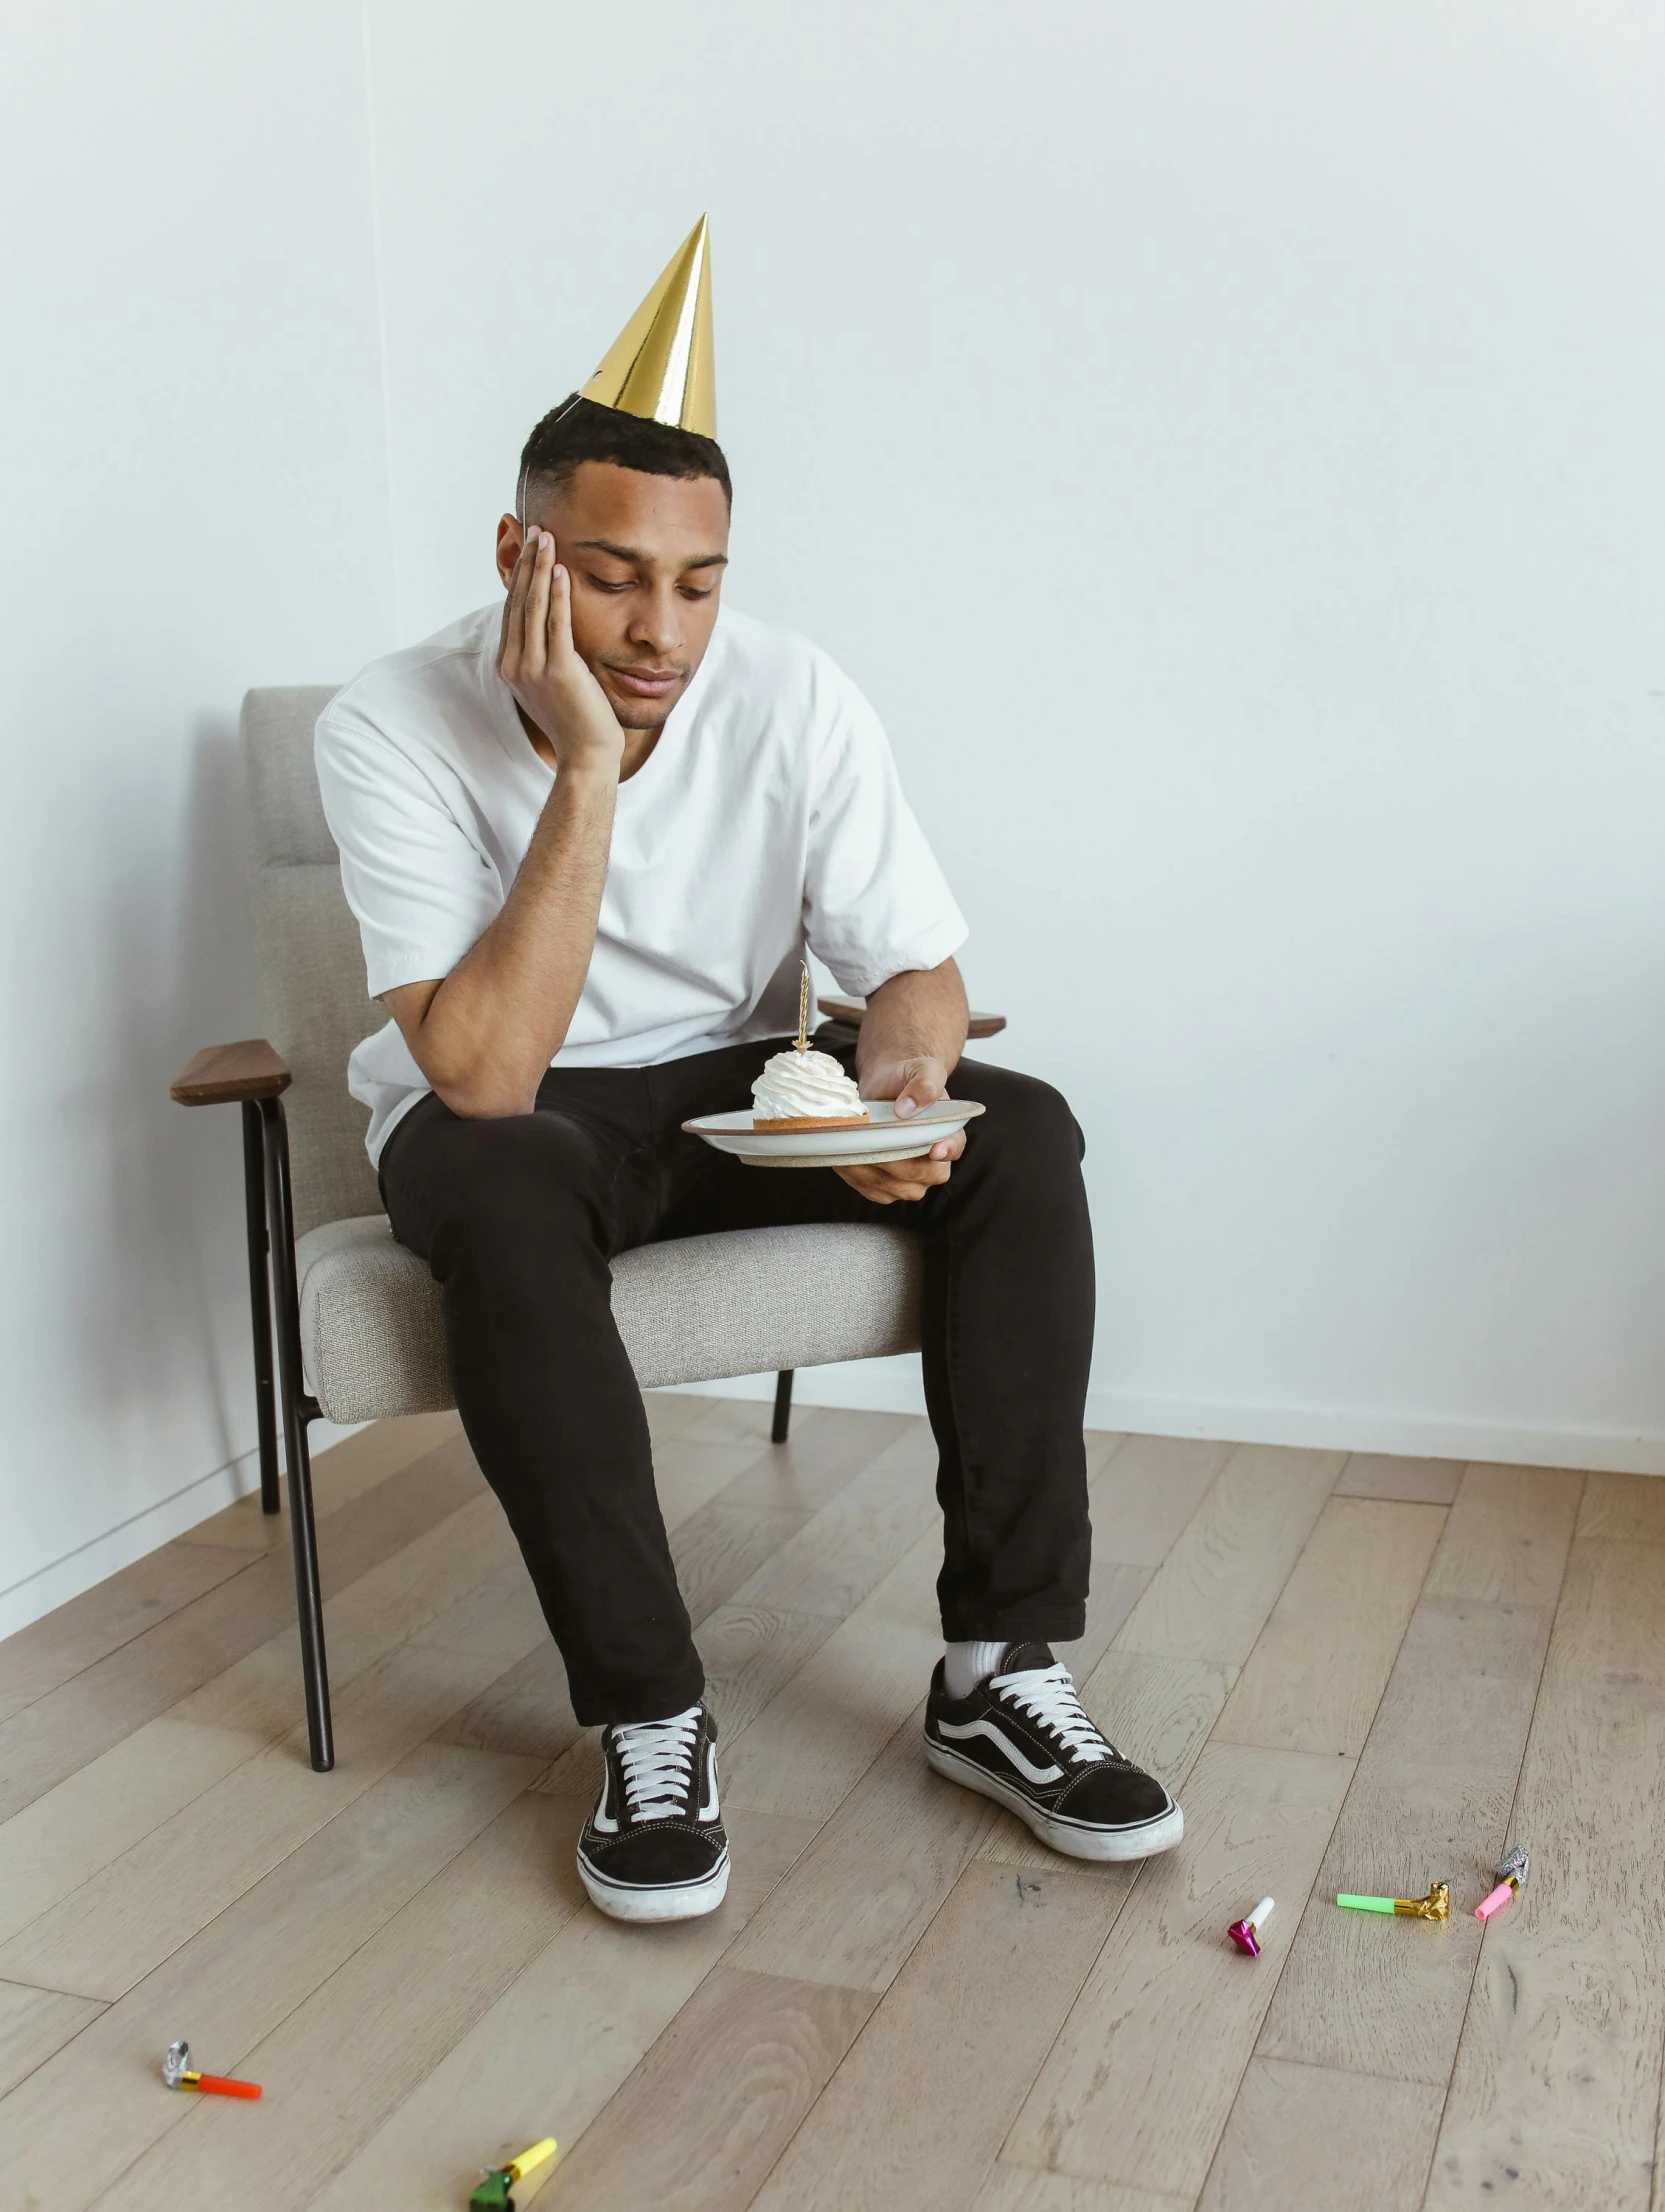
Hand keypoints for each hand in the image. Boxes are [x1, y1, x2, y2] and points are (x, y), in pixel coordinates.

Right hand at [498, 528, 623, 775]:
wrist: (587, 754)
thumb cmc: (576, 717)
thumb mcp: (551, 680)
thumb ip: (545, 651)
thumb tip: (550, 621)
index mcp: (509, 664)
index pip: (512, 609)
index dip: (519, 575)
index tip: (529, 546)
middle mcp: (514, 664)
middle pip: (518, 602)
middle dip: (526, 563)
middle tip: (535, 529)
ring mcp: (533, 669)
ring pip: (533, 608)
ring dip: (539, 569)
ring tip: (546, 539)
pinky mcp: (557, 673)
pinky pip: (556, 625)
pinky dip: (557, 595)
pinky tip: (561, 571)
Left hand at [836, 1055, 963, 1204]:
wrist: (884, 1086)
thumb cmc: (906, 1078)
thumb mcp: (923, 1070)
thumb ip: (924, 1084)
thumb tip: (905, 1109)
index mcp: (949, 1135)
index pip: (953, 1148)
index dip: (945, 1151)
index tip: (934, 1149)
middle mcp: (934, 1165)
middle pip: (919, 1174)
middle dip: (893, 1158)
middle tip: (869, 1138)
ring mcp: (910, 1181)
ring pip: (893, 1187)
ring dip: (870, 1168)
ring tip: (850, 1145)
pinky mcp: (885, 1188)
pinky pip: (872, 1190)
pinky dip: (856, 1176)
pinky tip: (844, 1156)